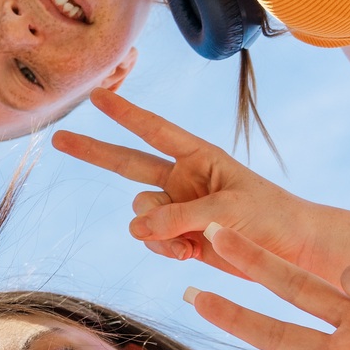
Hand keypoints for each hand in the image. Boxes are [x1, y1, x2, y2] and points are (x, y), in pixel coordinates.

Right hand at [54, 91, 329, 278]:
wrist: (291, 251)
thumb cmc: (270, 217)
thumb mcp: (227, 211)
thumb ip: (180, 216)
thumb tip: (136, 229)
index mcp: (199, 156)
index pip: (154, 130)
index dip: (124, 114)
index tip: (97, 95)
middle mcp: (182, 178)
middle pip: (126, 163)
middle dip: (93, 152)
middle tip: (58, 138)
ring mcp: (177, 208)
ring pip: (140, 215)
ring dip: (156, 231)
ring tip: (190, 241)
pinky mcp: (178, 235)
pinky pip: (151, 239)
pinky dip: (164, 249)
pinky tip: (191, 254)